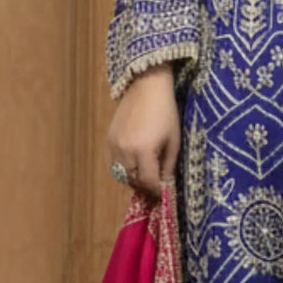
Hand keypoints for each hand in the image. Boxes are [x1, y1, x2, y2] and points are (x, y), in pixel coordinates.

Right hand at [106, 64, 179, 200]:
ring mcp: (113, 145)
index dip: (156, 191)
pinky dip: (124, 167)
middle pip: (133, 181)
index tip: (163, 194)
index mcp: (143, 151)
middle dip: (145, 186)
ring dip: (134, 178)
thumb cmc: (166, 113)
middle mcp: (124, 151)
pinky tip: (134, 161)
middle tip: (156, 186)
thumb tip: (165, 184)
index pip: (147, 182)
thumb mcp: (173, 141)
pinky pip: (114, 163)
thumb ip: (168, 166)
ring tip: (146, 173)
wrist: (146, 87)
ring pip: (121, 174)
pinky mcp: (108, 139)